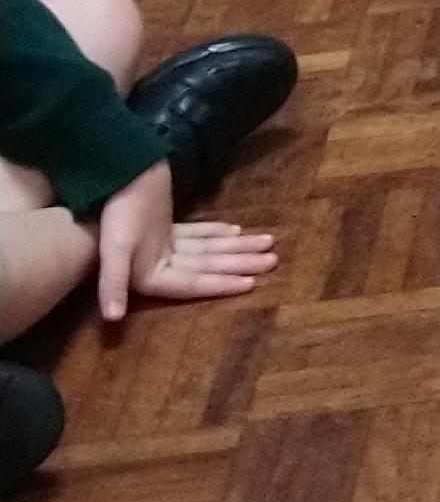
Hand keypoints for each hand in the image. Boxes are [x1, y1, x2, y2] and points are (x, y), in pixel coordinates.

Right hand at [92, 162, 279, 318]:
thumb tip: (112, 317)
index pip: (195, 283)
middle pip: (208, 267)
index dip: (222, 284)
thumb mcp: (113, 250)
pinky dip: (217, 233)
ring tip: (267, 245)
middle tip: (274, 260)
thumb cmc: (113, 217)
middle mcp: (159, 265)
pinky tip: (236, 231)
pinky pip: (197, 234)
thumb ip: (113, 284)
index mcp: (151, 276)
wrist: (104, 184)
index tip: (252, 282)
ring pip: (208, 251)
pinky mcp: (164, 229)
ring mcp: (163, 247)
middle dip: (241, 264)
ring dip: (236, 249)